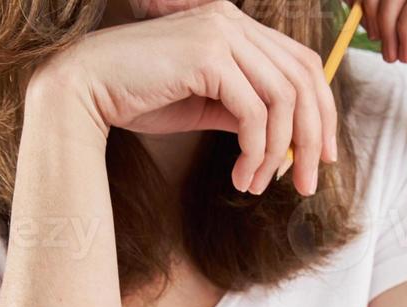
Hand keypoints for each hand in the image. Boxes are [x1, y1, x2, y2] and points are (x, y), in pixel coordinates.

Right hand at [32, 0, 336, 194]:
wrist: (84, 92)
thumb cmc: (139, 98)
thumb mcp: (206, 105)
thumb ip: (245, 109)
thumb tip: (287, 137)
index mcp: (235, 25)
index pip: (302, 63)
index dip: (321, 110)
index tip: (321, 156)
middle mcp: (232, 20)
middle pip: (303, 80)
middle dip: (311, 138)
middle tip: (306, 184)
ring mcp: (221, 32)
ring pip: (283, 100)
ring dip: (278, 153)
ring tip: (259, 186)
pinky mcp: (207, 56)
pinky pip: (255, 114)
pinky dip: (256, 153)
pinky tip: (240, 178)